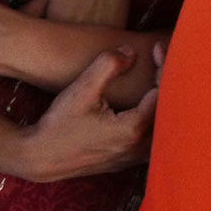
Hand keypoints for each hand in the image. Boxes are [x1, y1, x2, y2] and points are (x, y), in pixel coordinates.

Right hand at [21, 47, 158, 181]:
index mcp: (132, 129)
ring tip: (157, 82)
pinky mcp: (124, 162)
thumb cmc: (60, 123)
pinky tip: (145, 106)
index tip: (157, 49)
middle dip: (169, 85)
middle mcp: (137, 148)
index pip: (163, 94)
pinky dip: (156, 123)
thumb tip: (131, 52)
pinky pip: (152, 143)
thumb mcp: (82, 88)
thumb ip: (108, 65)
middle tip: (160, 63)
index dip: (164, 67)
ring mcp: (131, 159)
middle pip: (170, 114)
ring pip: (164, 132)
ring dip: (164, 106)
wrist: (40, 156)